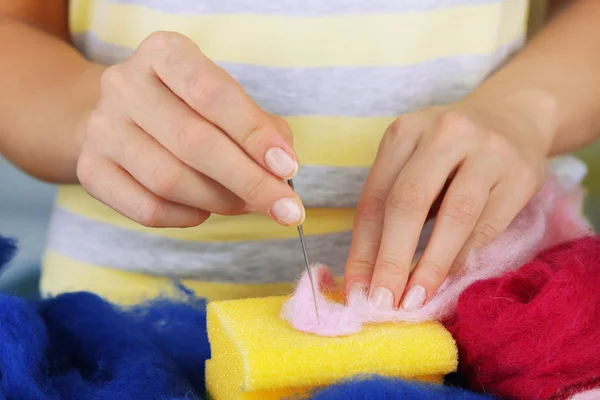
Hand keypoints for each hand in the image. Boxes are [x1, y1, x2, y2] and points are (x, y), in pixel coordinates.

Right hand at [76, 31, 303, 227]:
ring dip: (222, 202)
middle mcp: (125, 84)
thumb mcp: (222, 99)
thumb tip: (280, 170)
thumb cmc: (186, 108)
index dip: (254, 134)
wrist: (119, 119)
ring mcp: (101, 128)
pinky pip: (147, 209)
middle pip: (193, 141)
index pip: (213, 93)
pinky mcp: (91, 169)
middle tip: (286, 208)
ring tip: (248, 205)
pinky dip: (188, 217)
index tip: (287, 166)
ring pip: (170, 180)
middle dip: (249, 181)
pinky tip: (206, 210)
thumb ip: (258, 126)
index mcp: (163, 53)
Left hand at [344, 95, 553, 309]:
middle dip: (391, 259)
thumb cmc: (449, 152)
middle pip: (409, 201)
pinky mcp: (522, 173)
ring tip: (414, 300)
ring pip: (454, 215)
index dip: (363, 248)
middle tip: (380, 303)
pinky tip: (448, 279)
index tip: (356, 289)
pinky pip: (488, 225)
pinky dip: (464, 257)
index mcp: (405, 131)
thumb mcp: (413, 163)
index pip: (375, 198)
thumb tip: (367, 275)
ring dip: (430, 265)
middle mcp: (445, 133)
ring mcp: (487, 150)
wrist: (513, 117)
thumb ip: (390, 208)